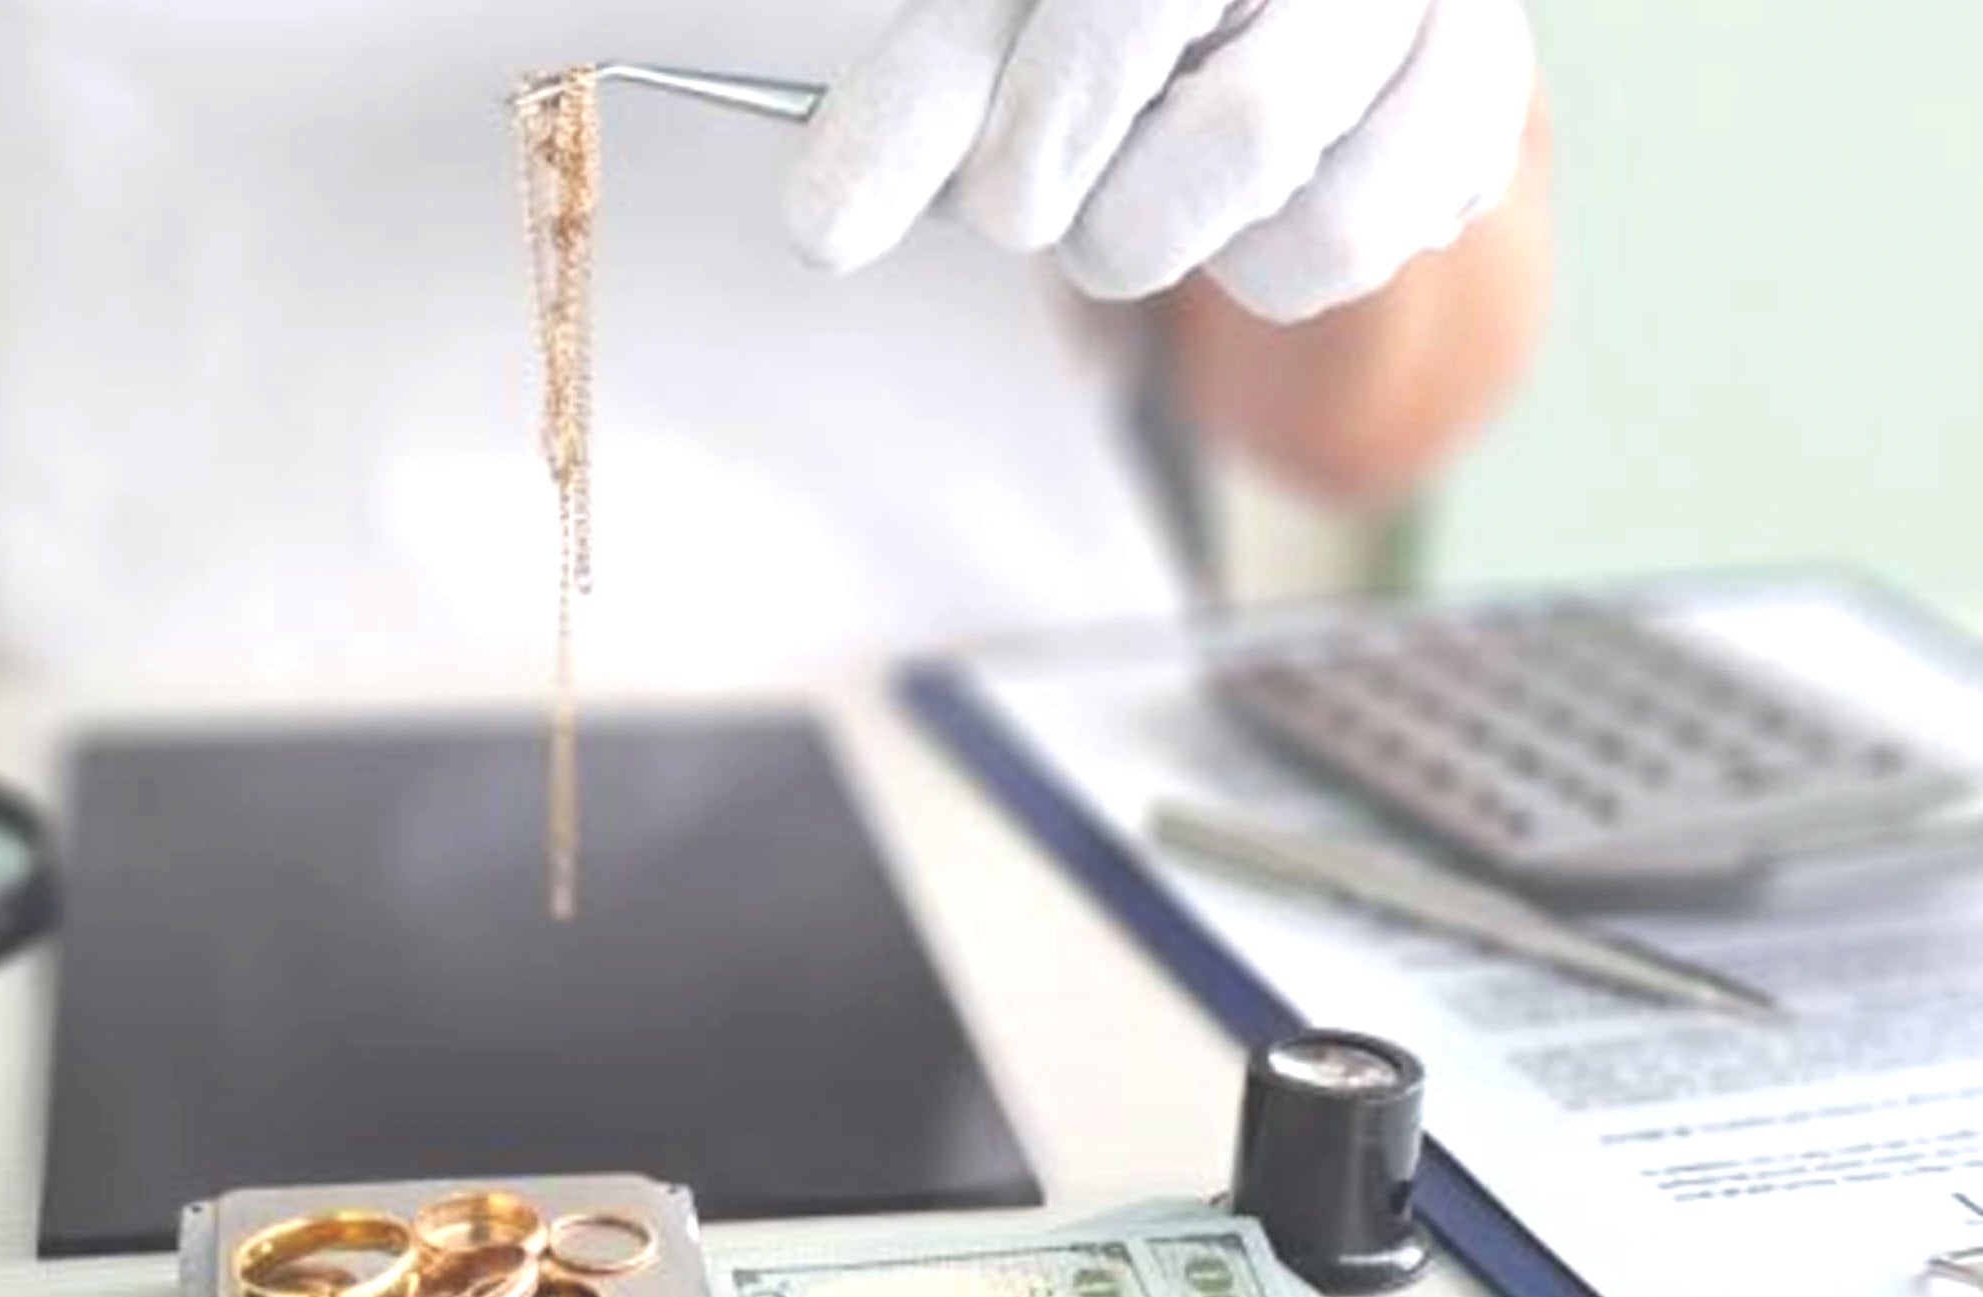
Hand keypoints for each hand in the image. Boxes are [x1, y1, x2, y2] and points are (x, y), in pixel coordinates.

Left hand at [787, 0, 1536, 320]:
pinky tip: (1245, 207)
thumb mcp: (993, 35)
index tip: (949, 211)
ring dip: (1168, 241)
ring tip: (1150, 192)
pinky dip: (1264, 267)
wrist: (1263, 10)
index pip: (1108, 12)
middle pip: (1213, 122)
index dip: (1016, 133)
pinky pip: (1354, 241)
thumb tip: (822, 232)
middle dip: (1089, 209)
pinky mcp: (1476, 90)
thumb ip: (912, 118)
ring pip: (1281, 188)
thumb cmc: (1104, 15)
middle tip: (1057, 200)